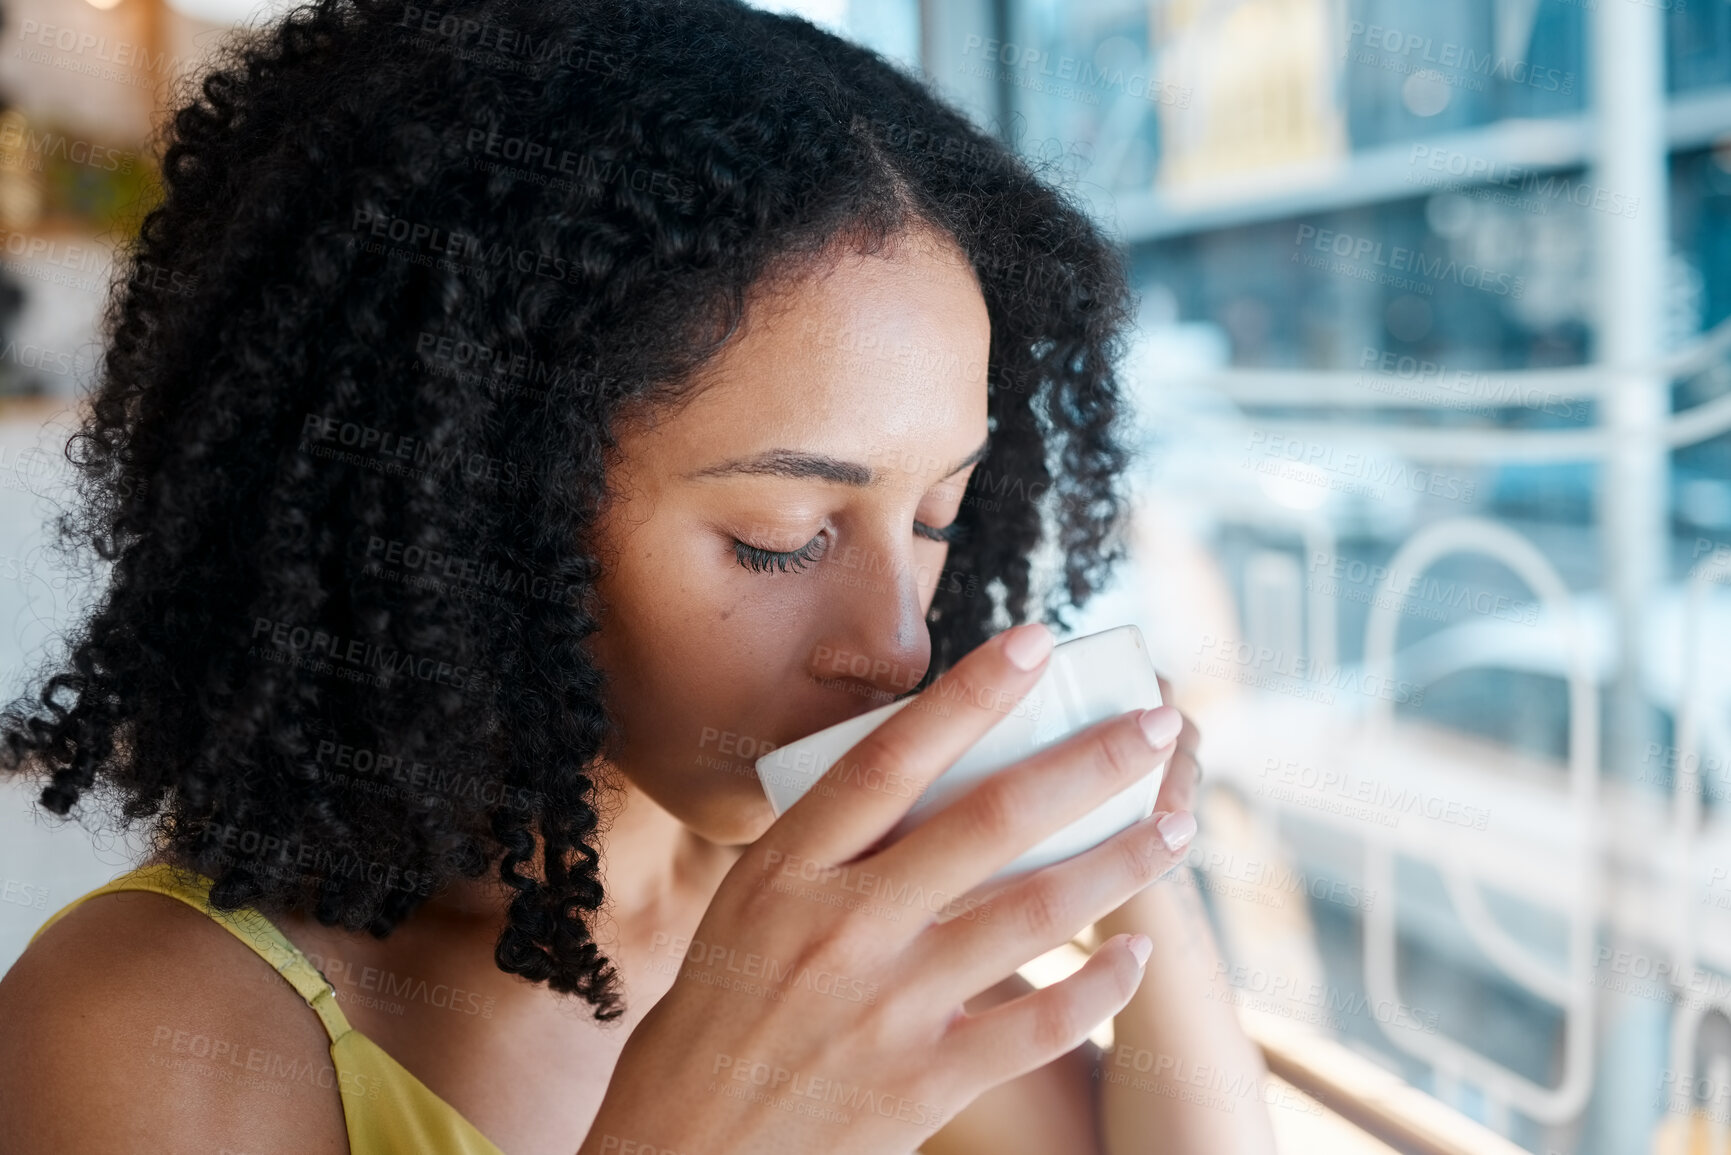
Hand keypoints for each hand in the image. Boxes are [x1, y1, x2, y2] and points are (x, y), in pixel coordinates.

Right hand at [578, 622, 1190, 1154]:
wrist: (679, 1154)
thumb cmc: (710, 1026)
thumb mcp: (743, 915)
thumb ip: (821, 856)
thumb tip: (907, 786)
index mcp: (785, 872)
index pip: (891, 757)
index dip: (971, 693)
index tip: (1037, 641)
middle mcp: (840, 927)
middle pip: (988, 820)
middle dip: (1089, 764)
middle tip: (1154, 724)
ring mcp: (886, 1008)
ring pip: (1034, 913)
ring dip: (1119, 863)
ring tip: (1176, 829)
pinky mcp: (921, 1083)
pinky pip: (1038, 1022)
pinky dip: (1100, 985)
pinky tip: (1137, 952)